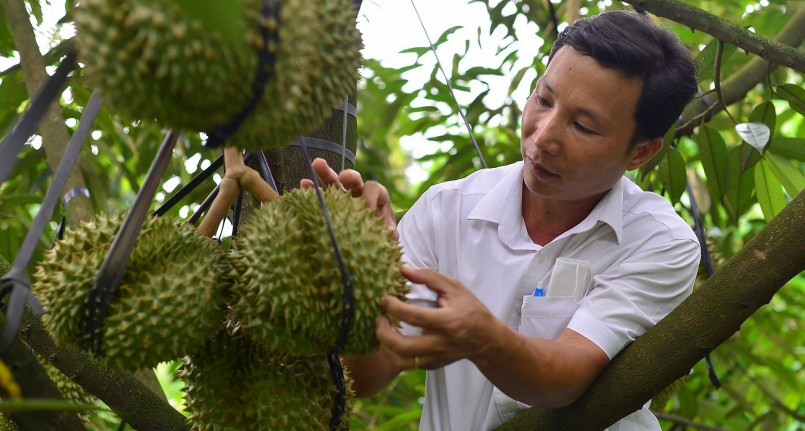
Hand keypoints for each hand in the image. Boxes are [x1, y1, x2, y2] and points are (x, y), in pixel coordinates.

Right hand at [300, 158, 396, 234]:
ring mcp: (343, 195)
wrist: (371, 239)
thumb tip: (388, 232)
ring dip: (326, 173)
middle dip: (349, 177)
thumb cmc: (381, 233)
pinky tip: (303, 185)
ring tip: (316, 164)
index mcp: (376, 196)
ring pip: (334, 181)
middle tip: (344, 177)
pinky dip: (313, 189)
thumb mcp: (386, 232)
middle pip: (354, 179)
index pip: (373, 188)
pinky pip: (321, 194)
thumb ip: (388, 233)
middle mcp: (359, 192)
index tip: (369, 209)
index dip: (370, 196)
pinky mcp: (330, 202)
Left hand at [376, 266, 500, 370]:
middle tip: (378, 318)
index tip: (384, 299)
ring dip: (385, 346)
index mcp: (447, 322)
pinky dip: (393, 353)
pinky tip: (392, 339)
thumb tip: (404, 270)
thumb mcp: (455, 288)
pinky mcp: (431, 366)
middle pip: (402, 347)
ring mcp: (435, 358)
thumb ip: (429, 277)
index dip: (393, 307)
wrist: (487, 340)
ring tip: (383, 330)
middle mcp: (440, 344)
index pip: (413, 316)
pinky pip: (405, 365)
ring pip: (400, 361)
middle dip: (383, 333)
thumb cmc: (471, 311)